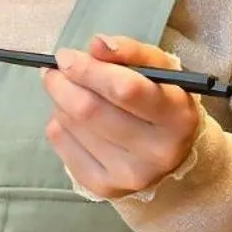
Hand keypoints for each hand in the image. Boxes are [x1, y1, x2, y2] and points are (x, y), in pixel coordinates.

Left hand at [43, 34, 202, 199]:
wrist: (168, 158)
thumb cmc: (160, 102)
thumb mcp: (159, 71)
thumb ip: (131, 52)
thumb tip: (97, 45)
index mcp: (177, 117)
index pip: (125, 89)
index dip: (88, 69)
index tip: (66, 57)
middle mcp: (156, 152)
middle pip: (88, 109)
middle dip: (62, 83)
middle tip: (54, 70)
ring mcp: (128, 174)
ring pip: (70, 123)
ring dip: (60, 101)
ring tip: (70, 93)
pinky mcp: (101, 186)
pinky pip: (60, 142)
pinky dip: (58, 122)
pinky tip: (73, 119)